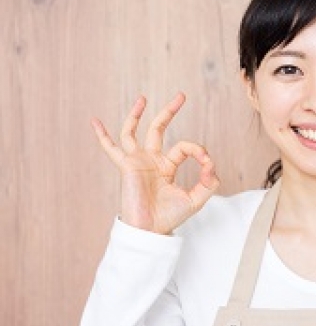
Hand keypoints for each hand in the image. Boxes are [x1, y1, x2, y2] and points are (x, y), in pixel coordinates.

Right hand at [91, 93, 218, 234]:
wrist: (151, 230)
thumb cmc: (170, 217)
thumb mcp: (197, 198)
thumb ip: (209, 181)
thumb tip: (211, 162)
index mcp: (167, 166)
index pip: (184, 147)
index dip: (199, 151)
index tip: (207, 163)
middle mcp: (152, 160)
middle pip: (158, 128)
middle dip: (169, 111)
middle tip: (182, 95)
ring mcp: (138, 161)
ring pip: (134, 131)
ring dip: (137, 114)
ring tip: (143, 97)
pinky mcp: (127, 165)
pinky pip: (111, 148)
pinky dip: (102, 135)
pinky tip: (95, 121)